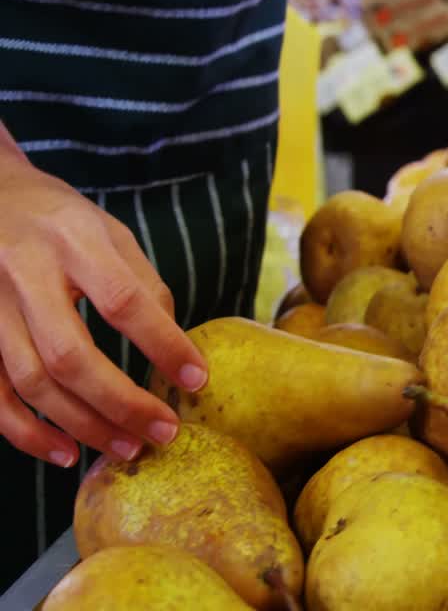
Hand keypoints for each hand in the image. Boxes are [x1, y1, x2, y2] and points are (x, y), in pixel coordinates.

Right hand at [0, 145, 206, 466]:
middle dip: (121, 403)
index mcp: (72, 240)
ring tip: (128, 448)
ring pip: (31, 381)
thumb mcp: (110, 233)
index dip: (164, 345)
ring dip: (82, 425)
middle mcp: (23, 271)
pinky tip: (64, 452)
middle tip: (164, 433)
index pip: (124, 300)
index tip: (197, 379)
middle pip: (70, 354)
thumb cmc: (60, 221)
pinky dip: (26, 431)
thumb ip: (143, 286)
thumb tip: (176, 352)